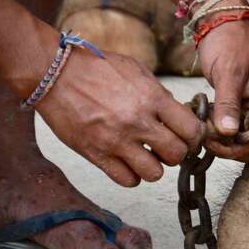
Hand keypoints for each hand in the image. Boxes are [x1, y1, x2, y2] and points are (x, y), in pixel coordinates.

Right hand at [37, 49, 203, 186]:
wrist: (55, 74)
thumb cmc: (97, 68)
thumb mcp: (137, 71)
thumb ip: (159, 94)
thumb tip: (177, 115)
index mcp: (152, 98)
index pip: (191, 129)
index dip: (194, 136)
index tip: (188, 137)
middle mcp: (137, 122)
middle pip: (177, 155)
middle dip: (176, 153)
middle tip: (166, 146)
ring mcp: (116, 141)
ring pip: (154, 174)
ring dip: (154, 167)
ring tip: (145, 155)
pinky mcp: (96, 155)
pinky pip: (127, 180)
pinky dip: (131, 176)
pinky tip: (127, 162)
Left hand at [197, 17, 248, 161]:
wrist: (221, 21)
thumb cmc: (230, 41)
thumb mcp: (228, 73)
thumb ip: (228, 104)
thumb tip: (228, 133)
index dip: (239, 146)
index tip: (215, 141)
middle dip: (228, 144)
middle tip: (204, 137)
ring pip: (239, 136)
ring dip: (220, 136)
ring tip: (202, 128)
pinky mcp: (240, 104)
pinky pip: (232, 124)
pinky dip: (217, 126)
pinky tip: (204, 121)